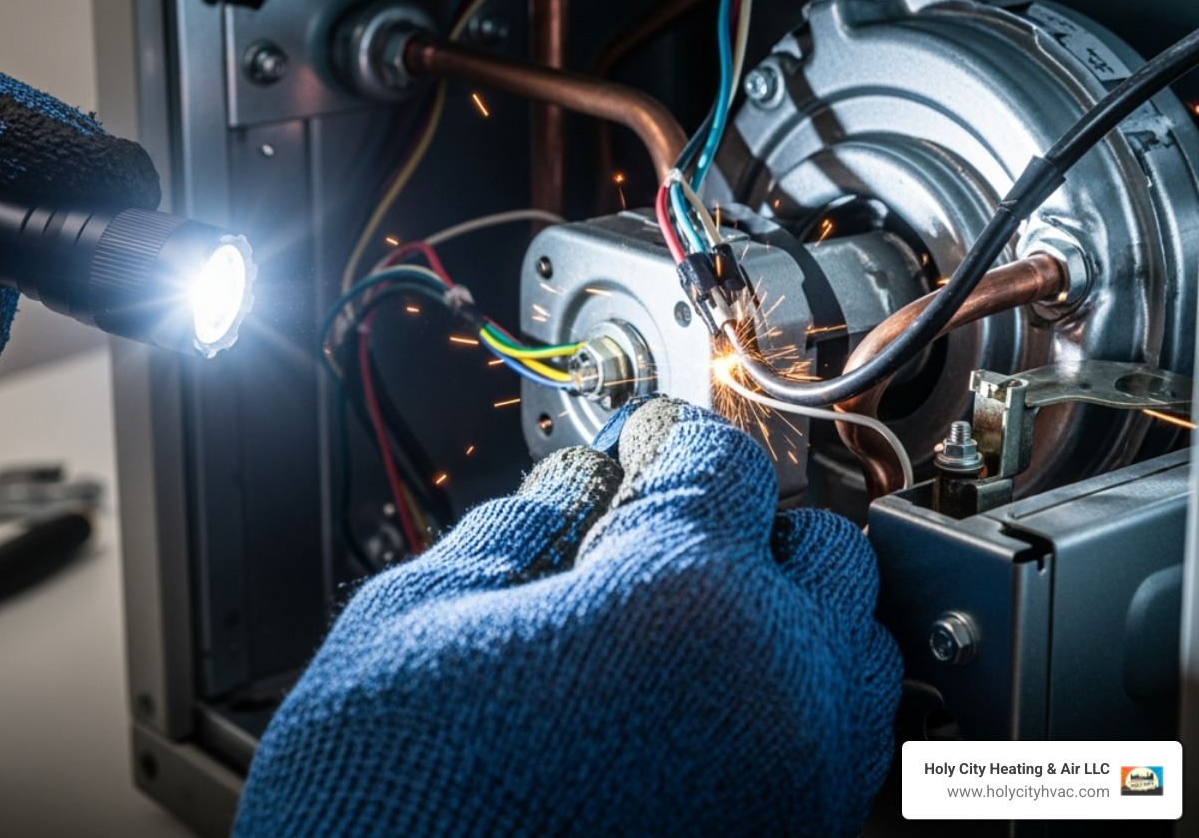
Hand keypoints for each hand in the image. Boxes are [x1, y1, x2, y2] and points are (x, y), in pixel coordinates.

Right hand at [234, 397, 901, 837]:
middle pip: (820, 547)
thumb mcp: (412, 621)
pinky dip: (782, 708)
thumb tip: (569, 492)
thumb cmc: (384, 809)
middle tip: (657, 530)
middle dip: (739, 522)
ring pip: (854, 657)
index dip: (663, 437)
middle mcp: (776, 697)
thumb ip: (515, 529)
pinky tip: (691, 712)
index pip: (716, 462)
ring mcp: (796, 794)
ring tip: (686, 622)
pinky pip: (831, 755)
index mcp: (681, 604)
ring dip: (786, 616)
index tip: (640, 444)